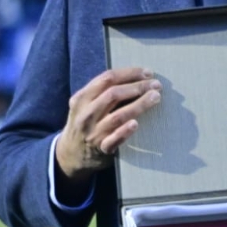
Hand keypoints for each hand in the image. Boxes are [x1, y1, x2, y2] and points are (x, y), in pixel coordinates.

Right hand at [54, 68, 160, 191]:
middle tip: (157, 85)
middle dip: (137, 87)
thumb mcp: (83, 104)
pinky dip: (124, 132)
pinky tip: (135, 124)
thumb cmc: (84, 123)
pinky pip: (113, 140)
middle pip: (113, 95)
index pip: (107, 79)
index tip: (148, 73)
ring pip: (117, 116)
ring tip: (155, 97)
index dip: (130, 73)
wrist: (70, 154)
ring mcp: (93, 132)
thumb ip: (101, 92)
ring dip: (138, 105)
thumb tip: (135, 77)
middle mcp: (86, 114)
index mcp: (82, 98)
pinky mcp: (101, 149)